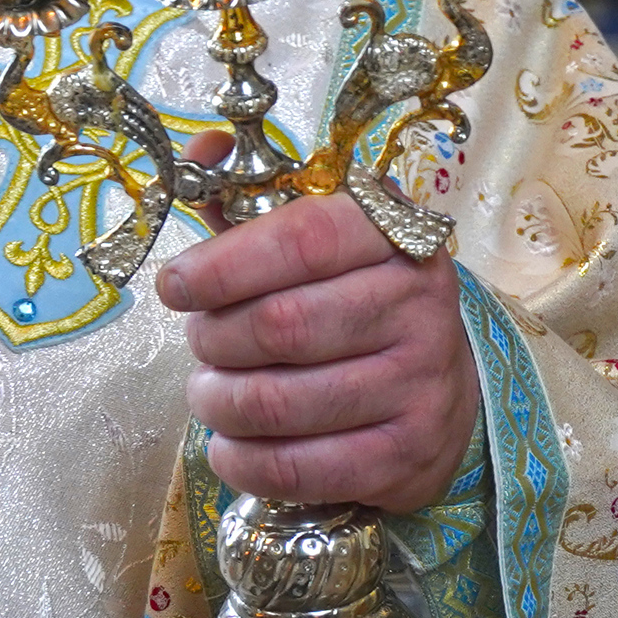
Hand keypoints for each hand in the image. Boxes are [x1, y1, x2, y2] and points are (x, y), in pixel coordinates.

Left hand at [155, 191, 478, 513]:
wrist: (443, 386)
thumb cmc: (351, 300)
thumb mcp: (313, 241)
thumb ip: (247, 201)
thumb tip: (200, 148)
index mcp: (392, 239)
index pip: (303, 240)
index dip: (223, 264)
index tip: (174, 285)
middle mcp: (418, 309)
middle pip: (281, 326)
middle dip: (213, 339)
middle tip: (201, 342)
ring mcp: (421, 388)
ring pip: (280, 402)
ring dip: (218, 402)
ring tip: (211, 392)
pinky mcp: (407, 458)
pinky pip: (297, 468)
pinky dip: (242, 459)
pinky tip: (231, 443)